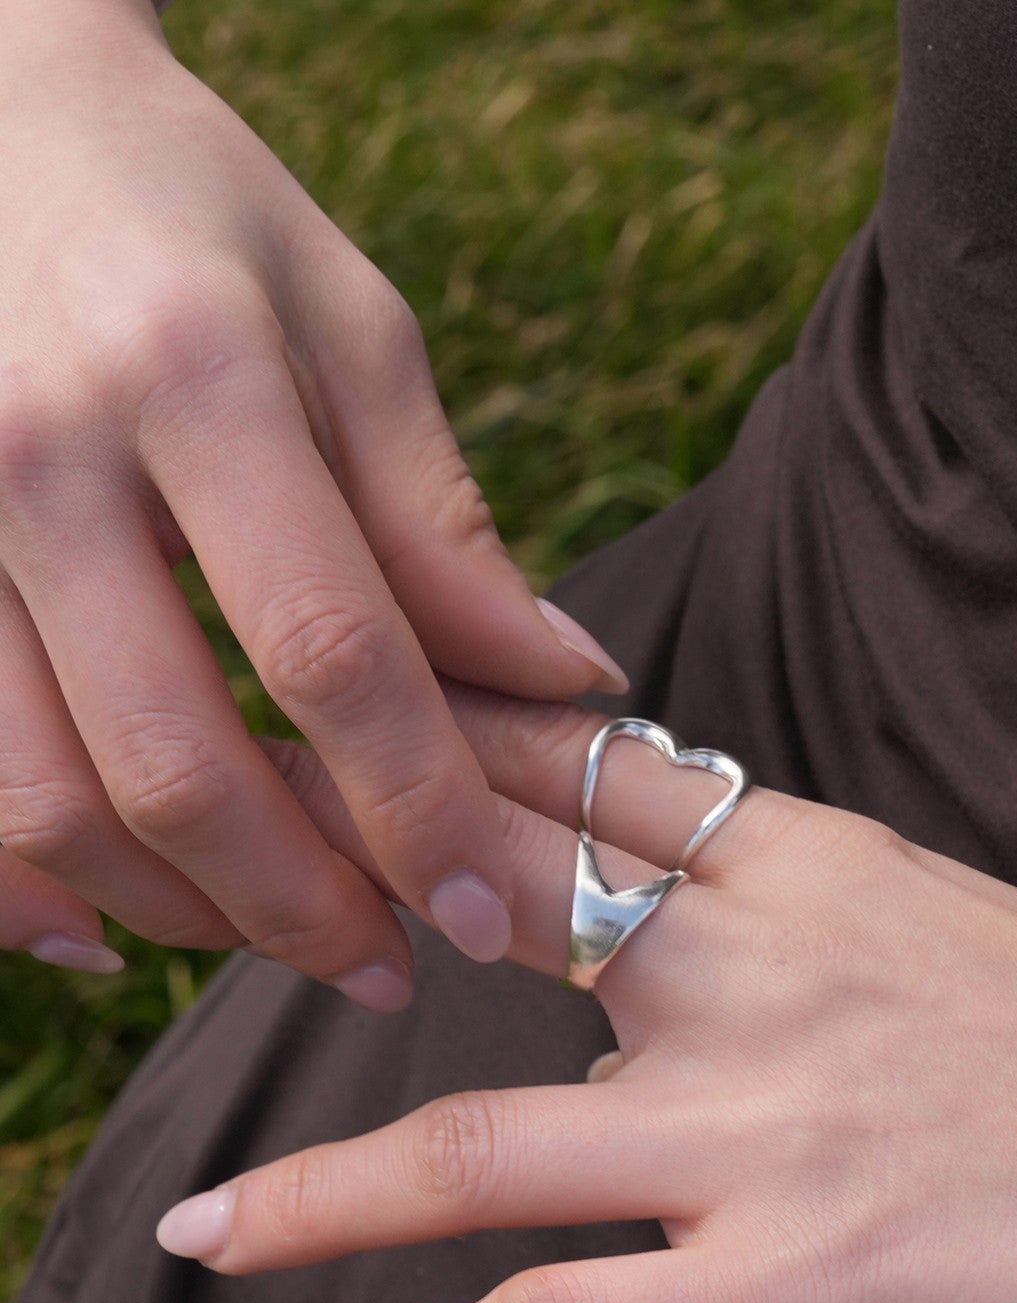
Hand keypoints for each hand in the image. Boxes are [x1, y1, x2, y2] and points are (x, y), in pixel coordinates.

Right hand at [0, 0, 623, 1003]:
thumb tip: (565, 684)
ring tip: (279, 935)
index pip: (329, 651)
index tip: (475, 911)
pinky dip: (23, 884)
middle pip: (172, 763)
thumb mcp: (353, 331)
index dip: (414, 805)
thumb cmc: (200, 224)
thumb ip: (441, 523)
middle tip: (383, 966)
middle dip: (293, 903)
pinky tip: (111, 924)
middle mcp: (41, 462)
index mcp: (192, 379)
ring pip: (43, 800)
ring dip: (173, 911)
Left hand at [157, 690, 1016, 1302]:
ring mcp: (765, 1132)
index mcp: (806, 868)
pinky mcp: (792, 1291)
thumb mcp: (934, 925)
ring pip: (475, 1147)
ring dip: (318, 1197)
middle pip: (484, 906)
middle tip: (200, 923)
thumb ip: (780, 914)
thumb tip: (660, 924)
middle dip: (327, 905)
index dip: (426, 742)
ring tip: (206, 1234)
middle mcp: (759, 975)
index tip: (314, 734)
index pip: (574, 770)